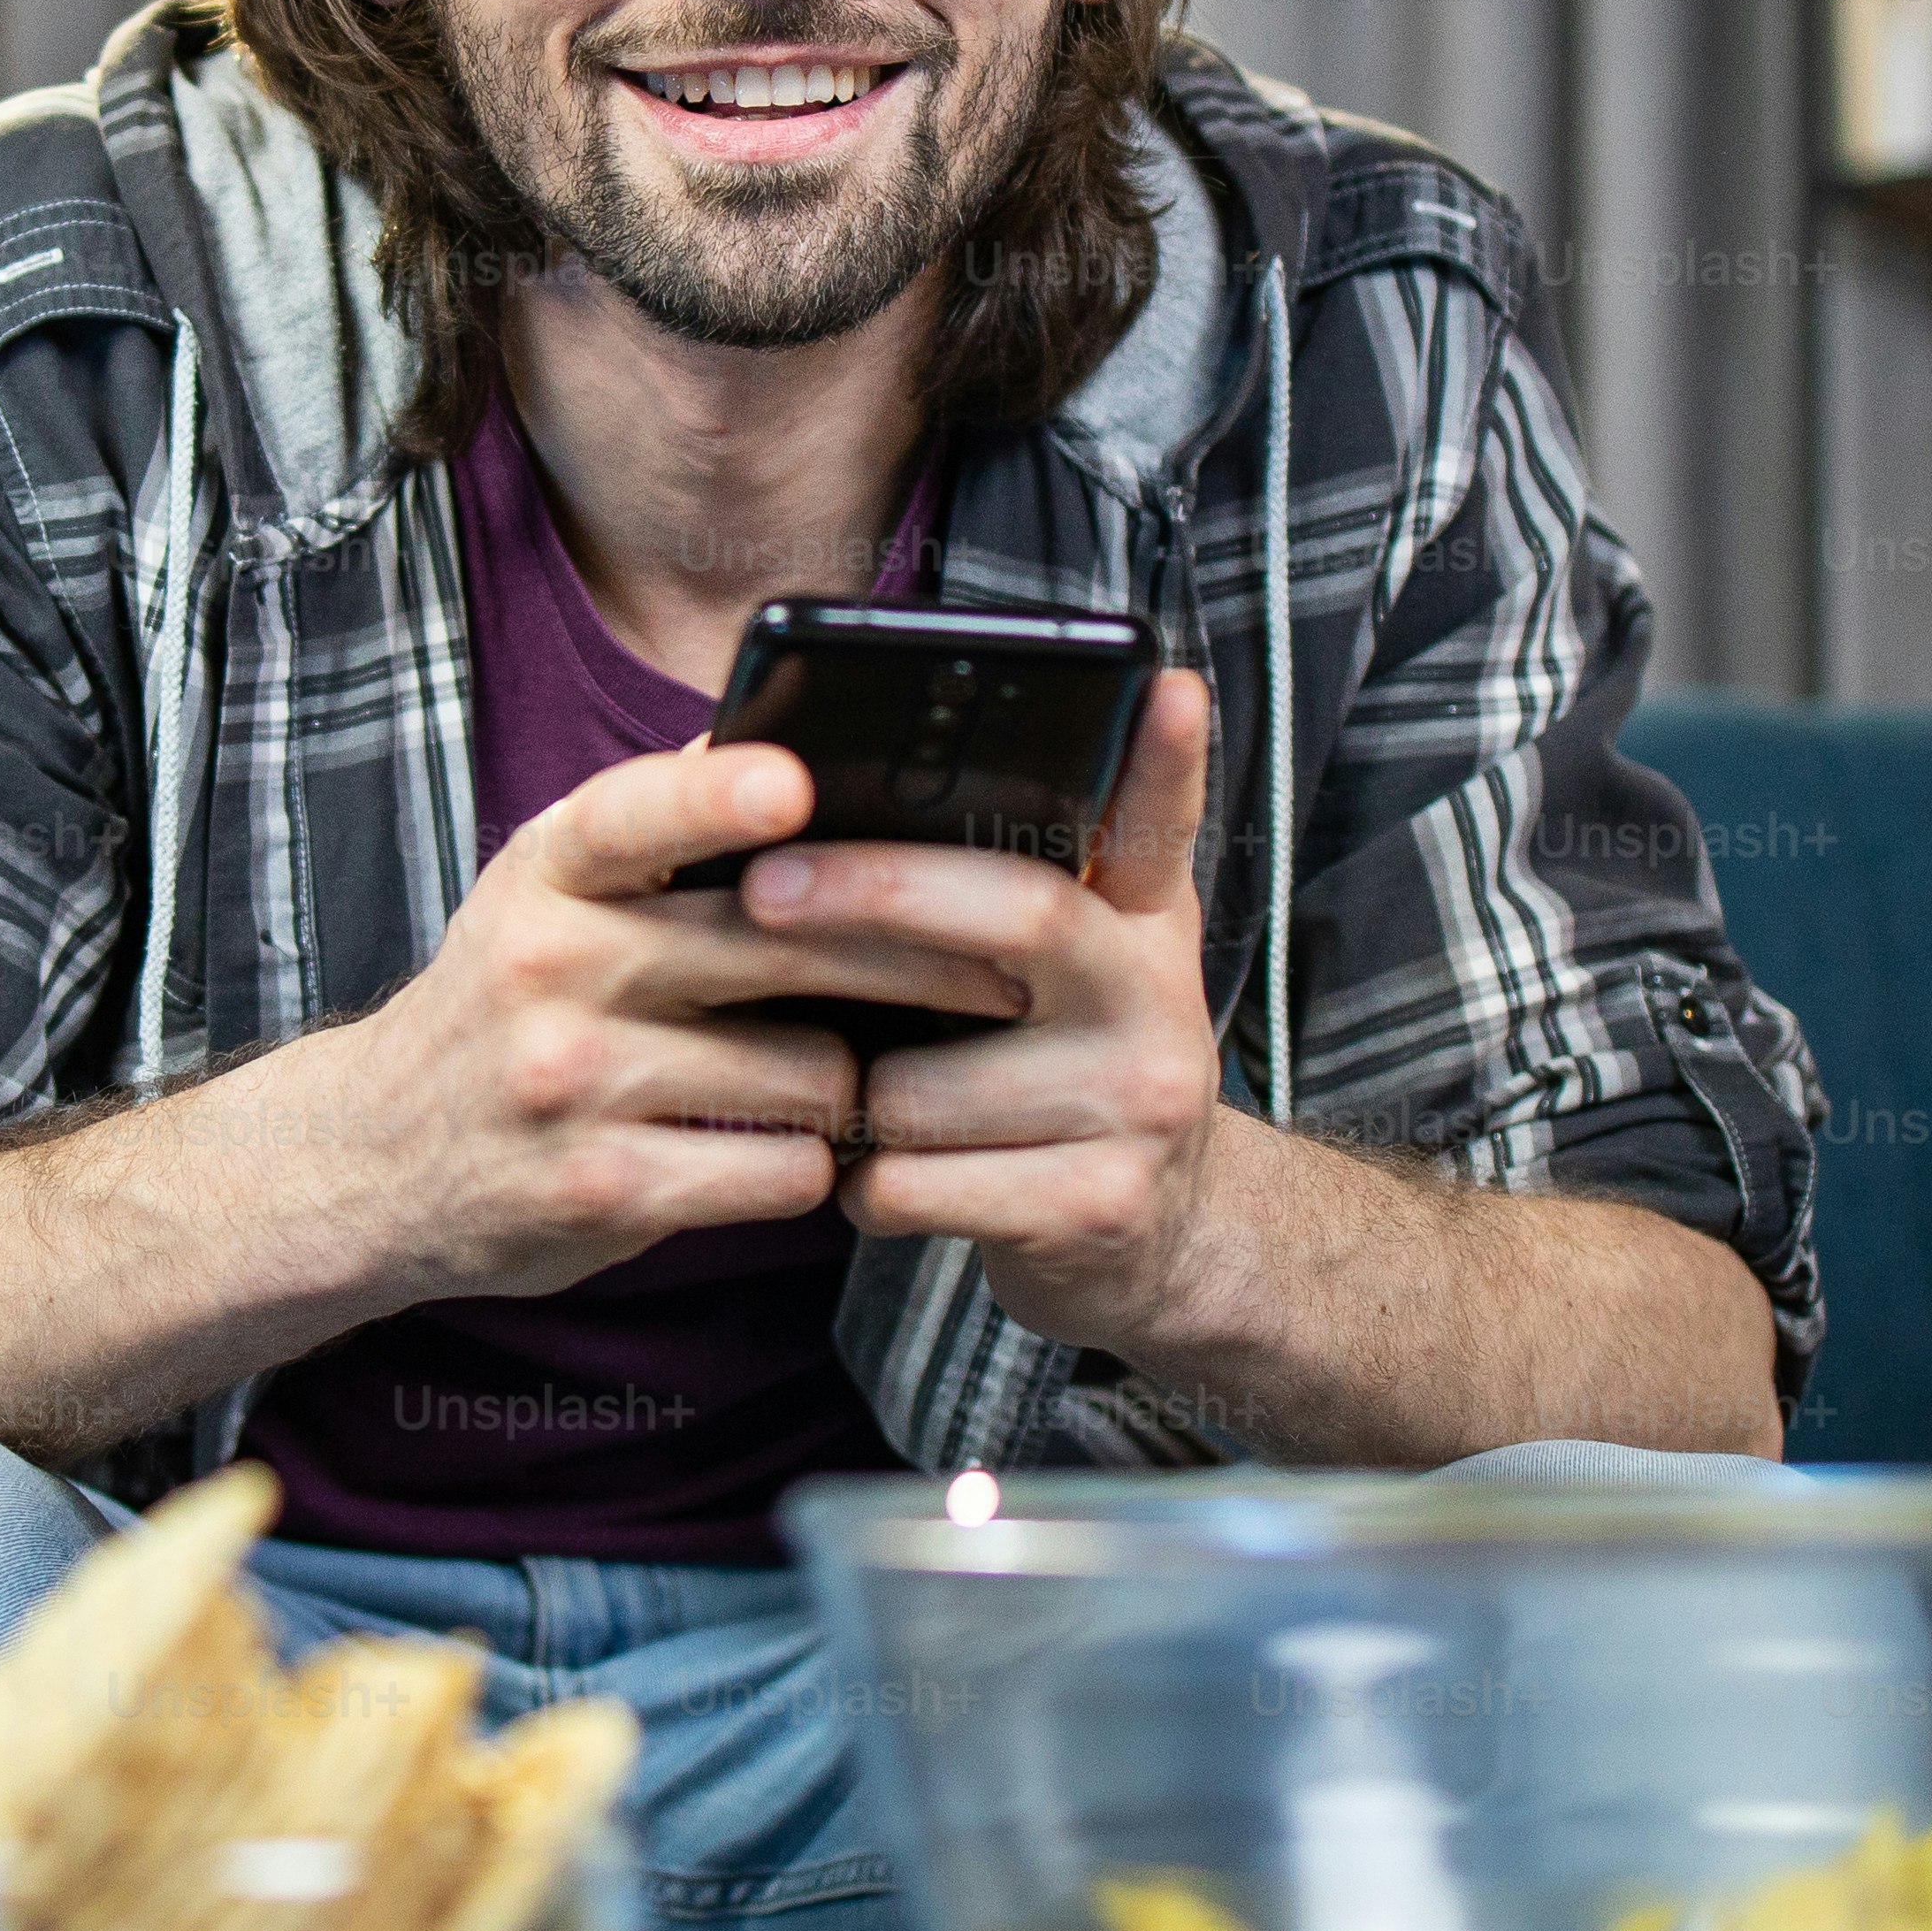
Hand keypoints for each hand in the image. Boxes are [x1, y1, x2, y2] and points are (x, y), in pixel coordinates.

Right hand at [292, 738, 1031, 1306]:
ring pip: (806, 1069)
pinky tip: (792, 1150)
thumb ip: (660, 833)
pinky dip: (808, 1163)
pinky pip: (781, 1169)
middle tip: (999, 970)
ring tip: (842, 1079)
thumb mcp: (550, 896)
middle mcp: (549, 965)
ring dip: (848, 1082)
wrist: (373, 1162)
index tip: (796, 783)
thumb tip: (810, 751)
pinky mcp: (602, 1191)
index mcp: (548, 871)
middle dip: (911, 963)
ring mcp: (571, 1083)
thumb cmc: (507, 1006)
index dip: (716, 796)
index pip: (633, 814)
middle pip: (780, 947)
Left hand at [744, 668, 1222, 1350]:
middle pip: (1022, 912)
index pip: (1157, 819)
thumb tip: (795, 785)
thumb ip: (982, 888)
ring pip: (927, 1080)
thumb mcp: (1051, 973)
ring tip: (846, 1095)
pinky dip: (865, 1185)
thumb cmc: (1048, 1075)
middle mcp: (1157, 997)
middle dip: (878, 891)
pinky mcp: (1098, 1208)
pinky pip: (916, 1183)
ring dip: (850, 1092)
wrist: (1153, 1246)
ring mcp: (1140, 1104)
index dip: (1166, 755)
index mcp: (1141, 921)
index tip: (1166, 684)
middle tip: (765, 885)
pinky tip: (879, 1179)